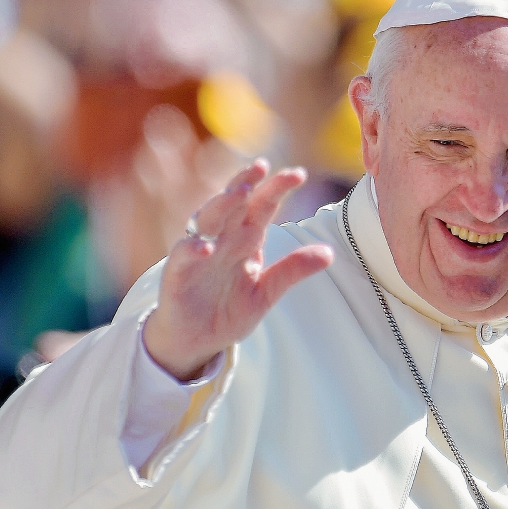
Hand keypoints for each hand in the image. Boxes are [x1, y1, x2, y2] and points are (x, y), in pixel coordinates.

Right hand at [144, 159, 334, 380]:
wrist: (195, 342)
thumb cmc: (227, 311)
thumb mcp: (266, 292)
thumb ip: (292, 270)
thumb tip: (330, 253)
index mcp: (245, 239)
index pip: (262, 206)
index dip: (277, 188)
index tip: (298, 174)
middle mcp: (222, 239)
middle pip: (234, 204)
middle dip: (246, 183)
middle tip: (261, 167)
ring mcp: (199, 254)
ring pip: (207, 220)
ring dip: (221, 205)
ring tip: (238, 194)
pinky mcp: (178, 274)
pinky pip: (183, 256)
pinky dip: (193, 250)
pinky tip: (206, 248)